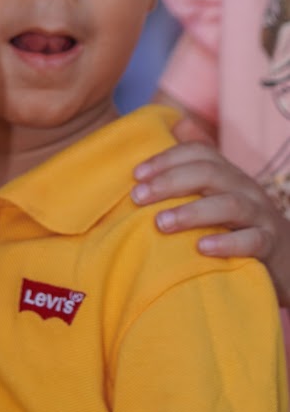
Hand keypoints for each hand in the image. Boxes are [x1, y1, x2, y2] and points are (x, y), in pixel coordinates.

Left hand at [133, 123, 289, 305]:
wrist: (287, 260)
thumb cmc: (238, 227)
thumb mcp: (215, 198)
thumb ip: (189, 178)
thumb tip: (154, 151)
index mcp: (228, 174)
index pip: (199, 153)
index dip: (166, 158)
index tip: (136, 174)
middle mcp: (245, 188)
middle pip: (208, 173)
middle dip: (170, 182)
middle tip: (138, 197)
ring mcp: (260, 215)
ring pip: (228, 204)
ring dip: (191, 212)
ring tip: (161, 223)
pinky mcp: (271, 245)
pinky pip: (252, 240)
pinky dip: (226, 242)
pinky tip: (201, 248)